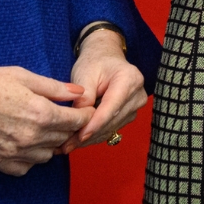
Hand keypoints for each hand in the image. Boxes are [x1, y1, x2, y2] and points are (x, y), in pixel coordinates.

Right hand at [0, 38, 94, 174]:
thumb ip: (55, 88)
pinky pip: (25, 166)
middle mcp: (30, 138)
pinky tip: (24, 141)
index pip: (76, 121)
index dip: (84, 114)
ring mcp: (13, 153)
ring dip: (49, 143)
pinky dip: (30, 157)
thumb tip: (79, 93)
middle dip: (68, 127)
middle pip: (64, 139)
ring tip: (40, 126)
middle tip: (62, 115)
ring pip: (47, 155)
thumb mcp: (25, 77)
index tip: (83, 109)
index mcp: (40, 114)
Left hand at [61, 29, 147, 151]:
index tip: (79, 136)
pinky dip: (95, 135)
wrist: (106, 58)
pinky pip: (111, 129)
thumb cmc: (94, 62)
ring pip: (111, 128)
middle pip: (112, 121)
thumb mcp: (85, 73)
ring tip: (68, 145)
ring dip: (90, 138)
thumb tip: (80, 121)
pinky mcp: (129, 115)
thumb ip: (84, 96)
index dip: (95, 124)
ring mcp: (135, 106)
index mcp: (130, 79)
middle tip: (66, 145)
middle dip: (89, 134)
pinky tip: (78, 140)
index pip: (111, 107)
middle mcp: (137, 94)